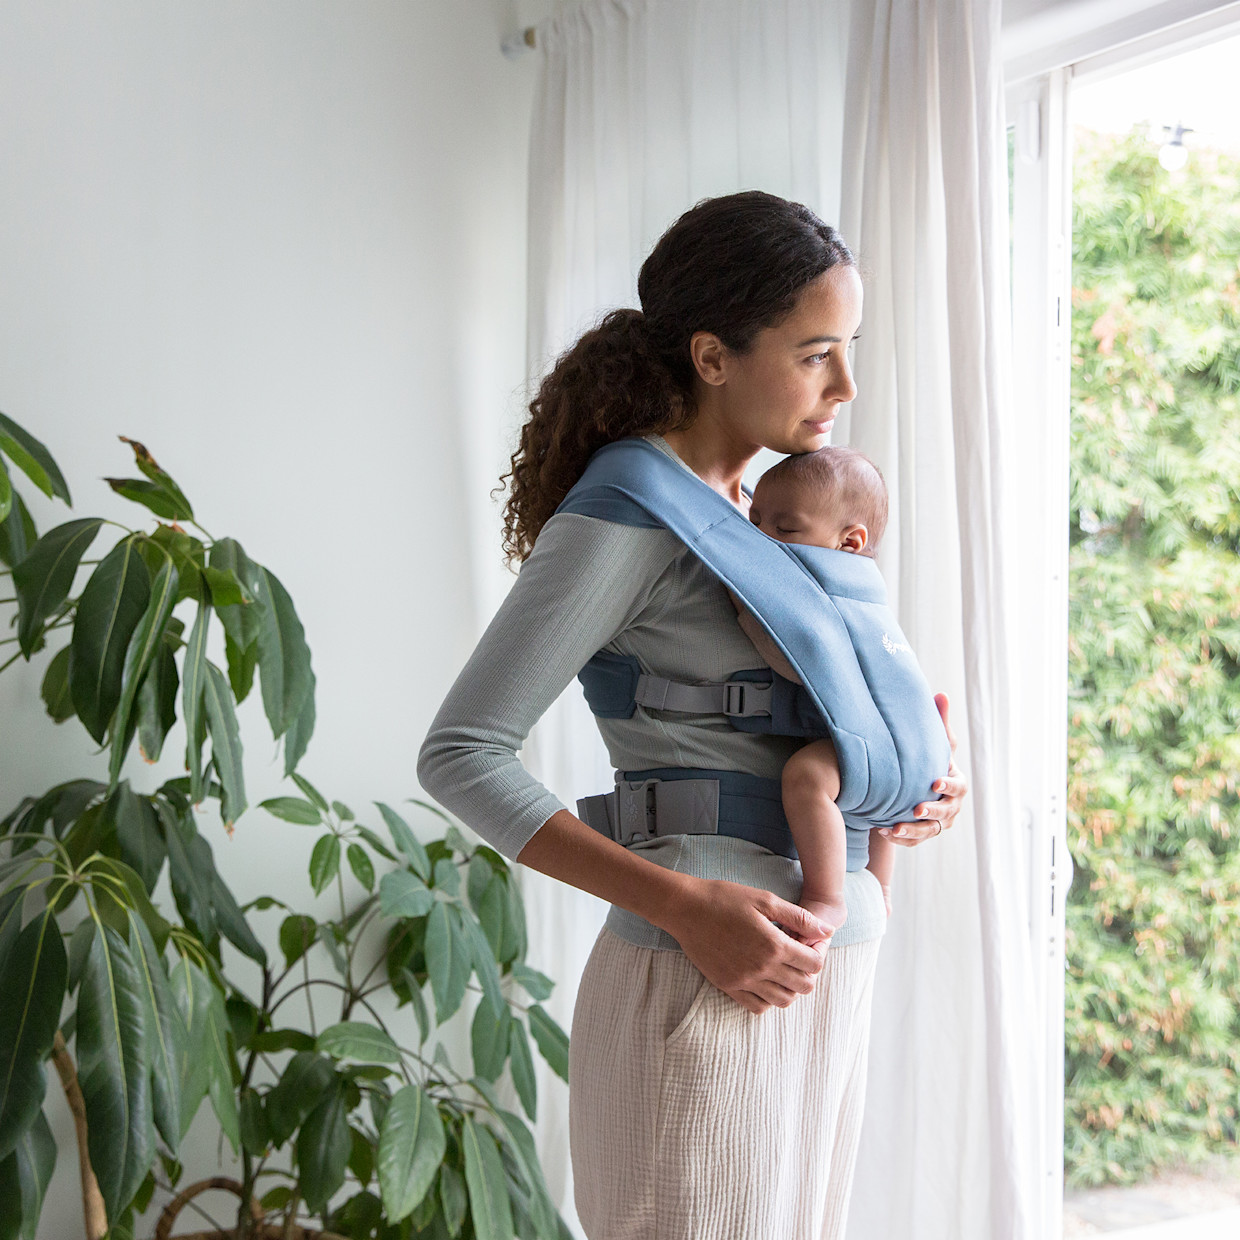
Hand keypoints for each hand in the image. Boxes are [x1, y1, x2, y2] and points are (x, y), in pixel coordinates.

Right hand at [664, 877, 827, 1014]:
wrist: (685, 909)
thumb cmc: (725, 898)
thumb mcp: (764, 899)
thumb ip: (799, 917)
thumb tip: (827, 930)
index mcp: (773, 945)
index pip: (814, 964)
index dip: (818, 953)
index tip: (811, 943)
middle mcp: (761, 968)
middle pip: (803, 986)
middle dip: (808, 971)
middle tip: (799, 955)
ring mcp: (744, 981)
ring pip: (783, 1000)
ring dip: (791, 987)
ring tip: (783, 967)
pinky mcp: (728, 987)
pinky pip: (758, 1007)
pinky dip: (768, 999)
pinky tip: (765, 979)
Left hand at [877, 692, 967, 848]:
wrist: (913, 786)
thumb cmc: (928, 760)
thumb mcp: (934, 742)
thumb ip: (939, 722)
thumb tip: (941, 694)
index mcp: (956, 784)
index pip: (958, 787)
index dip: (948, 786)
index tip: (934, 782)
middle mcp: (950, 807)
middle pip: (945, 813)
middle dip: (930, 811)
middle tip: (914, 809)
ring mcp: (937, 824)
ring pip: (929, 831)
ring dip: (912, 831)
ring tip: (894, 827)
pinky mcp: (922, 835)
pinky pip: (914, 841)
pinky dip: (901, 839)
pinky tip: (883, 832)